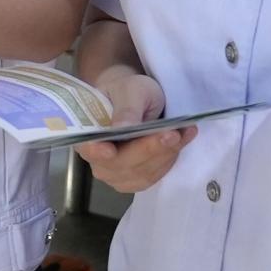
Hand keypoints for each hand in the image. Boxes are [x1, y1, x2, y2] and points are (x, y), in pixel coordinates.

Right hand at [74, 69, 194, 193]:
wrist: (137, 101)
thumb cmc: (128, 92)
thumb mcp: (130, 90)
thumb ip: (127, 109)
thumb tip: (122, 127)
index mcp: (86, 136)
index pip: (88, 149)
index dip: (98, 152)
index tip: (109, 150)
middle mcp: (97, 161)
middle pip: (122, 164)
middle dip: (150, 149)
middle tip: (173, 133)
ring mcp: (117, 175)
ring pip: (143, 172)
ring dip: (166, 153)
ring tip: (184, 132)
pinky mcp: (137, 180)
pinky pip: (155, 175)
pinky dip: (171, 157)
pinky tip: (182, 140)